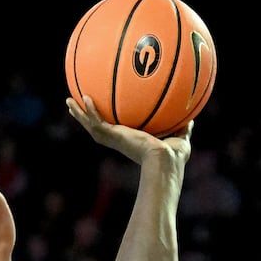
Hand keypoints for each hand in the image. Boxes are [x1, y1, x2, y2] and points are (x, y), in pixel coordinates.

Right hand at [66, 96, 191, 168]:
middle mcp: (119, 140)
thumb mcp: (180, 137)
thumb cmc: (173, 157)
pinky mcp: (113, 136)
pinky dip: (89, 111)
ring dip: (79, 113)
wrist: (164, 162)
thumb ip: (184, 128)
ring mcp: (114, 139)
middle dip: (87, 117)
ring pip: (91, 124)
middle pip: (97, 127)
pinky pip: (96, 121)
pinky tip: (82, 99)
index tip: (102, 115)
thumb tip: (192, 118)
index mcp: (131, 141)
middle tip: (76, 106)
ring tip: (68, 102)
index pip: (116, 131)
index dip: (108, 123)